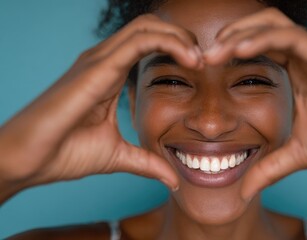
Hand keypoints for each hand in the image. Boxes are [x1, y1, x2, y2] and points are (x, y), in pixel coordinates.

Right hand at [0, 14, 201, 200]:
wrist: (28, 160)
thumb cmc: (64, 153)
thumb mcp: (117, 156)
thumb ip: (146, 162)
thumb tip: (173, 180)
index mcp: (108, 74)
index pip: (148, 43)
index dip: (177, 49)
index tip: (200, 68)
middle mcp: (103, 59)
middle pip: (150, 27)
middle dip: (182, 37)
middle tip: (205, 59)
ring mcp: (98, 59)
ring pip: (147, 27)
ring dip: (180, 37)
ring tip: (201, 59)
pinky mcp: (96, 67)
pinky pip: (139, 41)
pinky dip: (169, 43)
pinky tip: (190, 60)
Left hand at [203, 8, 306, 202]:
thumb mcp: (296, 155)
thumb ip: (269, 168)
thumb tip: (242, 192)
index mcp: (300, 72)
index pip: (262, 45)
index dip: (233, 48)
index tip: (206, 64)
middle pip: (265, 26)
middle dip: (231, 34)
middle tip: (204, 54)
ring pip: (276, 26)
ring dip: (242, 33)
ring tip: (215, 50)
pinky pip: (294, 39)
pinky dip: (264, 39)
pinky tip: (240, 49)